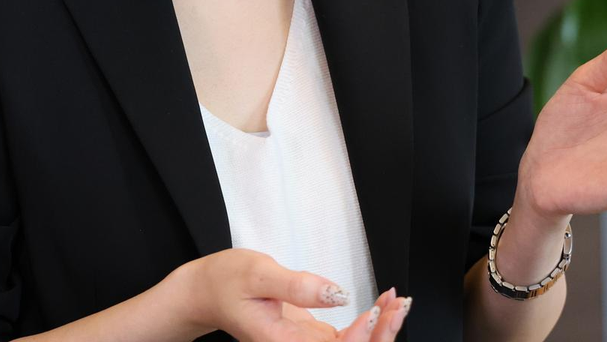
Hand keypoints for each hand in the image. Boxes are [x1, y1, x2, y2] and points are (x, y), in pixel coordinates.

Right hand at [183, 248, 412, 341]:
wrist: (208, 291)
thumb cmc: (226, 281)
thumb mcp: (259, 272)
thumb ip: (297, 285)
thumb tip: (337, 293)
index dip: (359, 338)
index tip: (374, 311)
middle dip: (379, 335)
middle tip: (398, 304)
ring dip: (379, 329)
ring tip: (397, 302)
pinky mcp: (311, 336)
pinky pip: (346, 337)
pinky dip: (368, 323)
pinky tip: (381, 306)